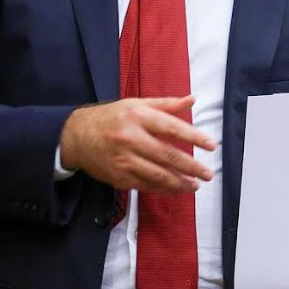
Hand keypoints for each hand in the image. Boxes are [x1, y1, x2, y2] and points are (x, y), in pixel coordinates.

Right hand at [59, 95, 215, 192]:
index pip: (172, 127)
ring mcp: (124, 160)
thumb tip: (192, 99)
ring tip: (196, 185)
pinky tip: (176, 189)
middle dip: (191, 166)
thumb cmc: (110, 117)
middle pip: (167, 155)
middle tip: (208, 173)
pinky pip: (145, 185)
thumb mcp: (136, 104)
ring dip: (180, 182)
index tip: (211, 145)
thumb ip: (166, 104)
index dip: (194, 137)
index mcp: (137, 116)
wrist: (76, 136)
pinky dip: (163, 189)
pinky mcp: (118, 177)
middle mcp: (131, 138)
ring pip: (158, 175)